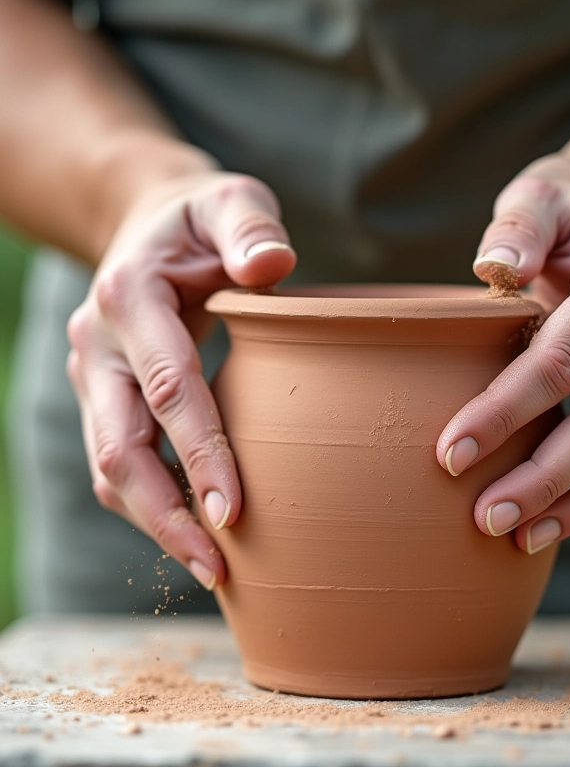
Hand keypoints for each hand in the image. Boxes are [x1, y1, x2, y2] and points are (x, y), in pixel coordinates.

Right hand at [67, 170, 295, 588]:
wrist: (149, 227)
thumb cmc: (202, 220)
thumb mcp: (232, 202)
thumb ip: (250, 226)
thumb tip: (273, 264)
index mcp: (129, 298)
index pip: (167, 389)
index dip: (201, 453)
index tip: (236, 512)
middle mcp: (99, 345)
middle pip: (120, 448)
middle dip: (168, 514)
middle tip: (222, 569)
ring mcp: (94, 377)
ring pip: (110, 467)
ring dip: (155, 523)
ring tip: (213, 570)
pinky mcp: (104, 398)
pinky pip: (120, 461)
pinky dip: (152, 504)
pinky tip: (195, 532)